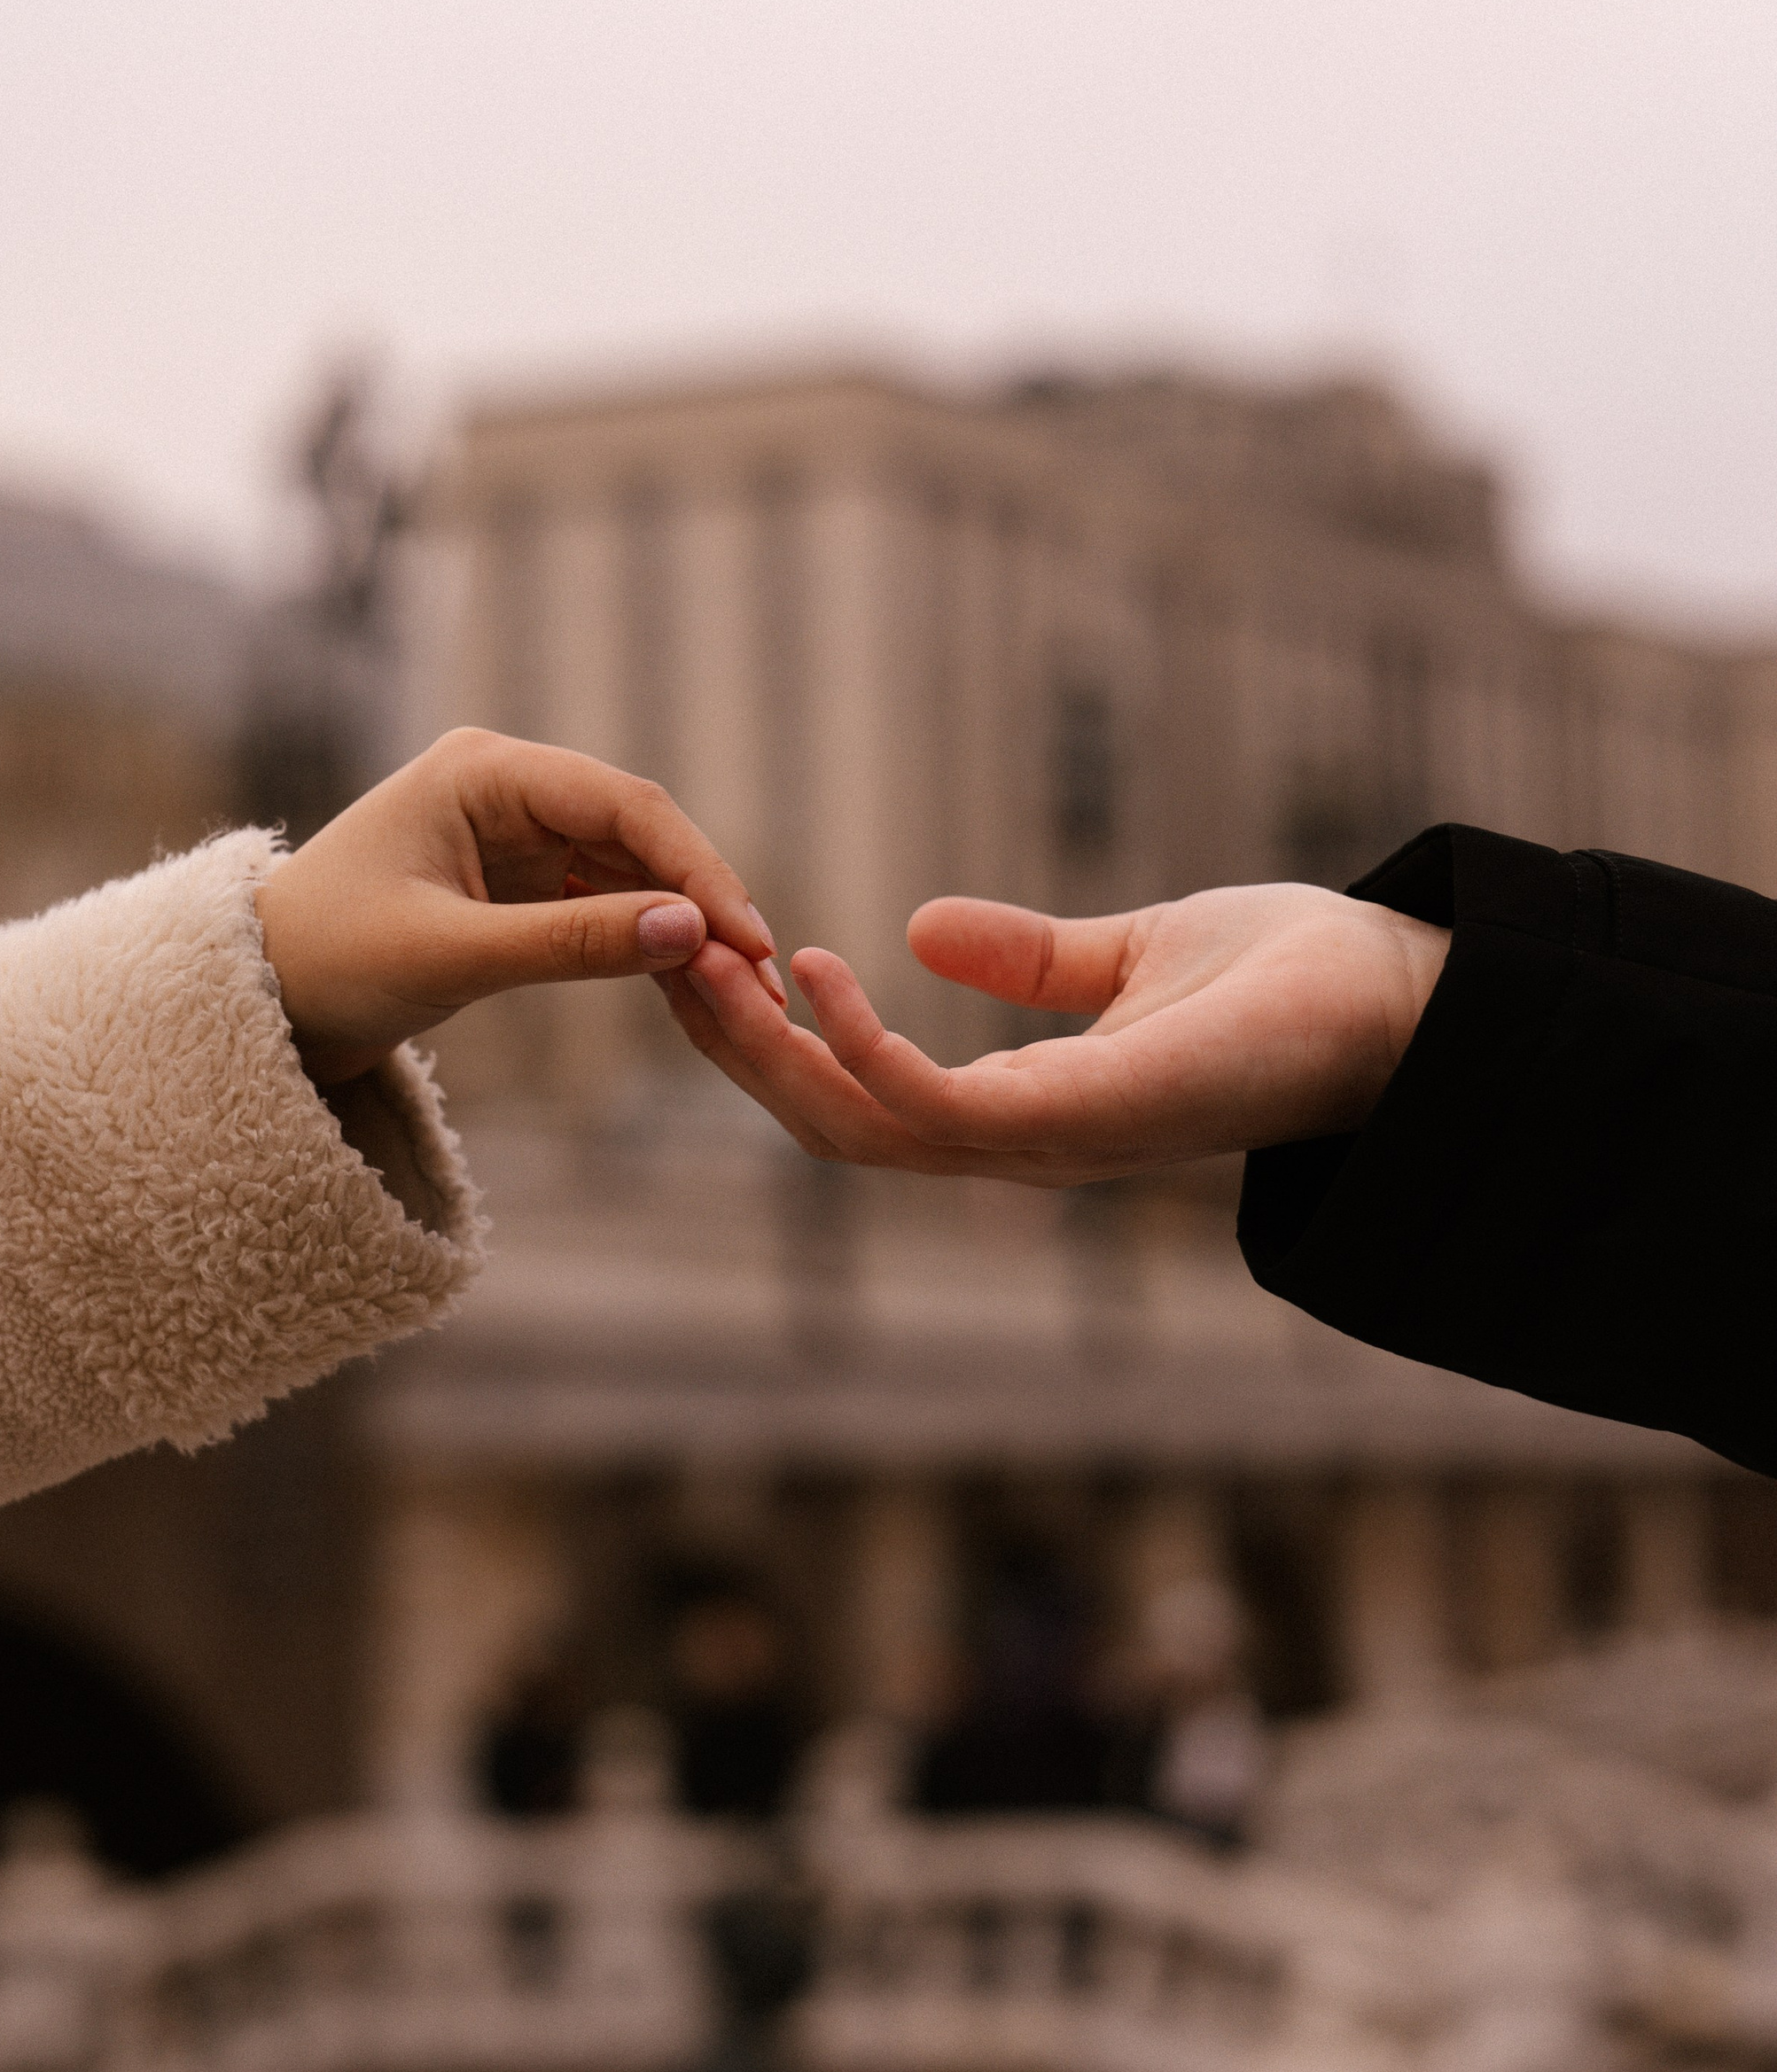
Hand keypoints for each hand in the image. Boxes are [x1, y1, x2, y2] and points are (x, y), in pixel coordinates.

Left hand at [258, 728, 780, 1083]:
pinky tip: (691, 986)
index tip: (746, 938)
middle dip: (700, 901)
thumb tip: (692, 932)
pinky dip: (644, 941)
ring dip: (681, 926)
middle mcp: (505, 785)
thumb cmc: (328, 963)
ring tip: (741, 993)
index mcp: (479, 771)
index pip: (620, 803)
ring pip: (628, 869)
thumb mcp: (450, 957)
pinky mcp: (516, 878)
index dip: (695, 868)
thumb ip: (572, 943)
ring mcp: (513, 831)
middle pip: (637, 830)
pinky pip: (602, 900)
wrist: (258, 998)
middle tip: (762, 977)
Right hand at [658, 881, 1450, 1183]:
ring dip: (770, 1053)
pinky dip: (864, 1049)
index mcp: (1027, 1108)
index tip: (708, 960)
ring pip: (861, 1130)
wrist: (1409, 994)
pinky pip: (940, 1107)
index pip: (862, 1098)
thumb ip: (1029, 959)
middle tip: (662, 961)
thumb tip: (920, 927)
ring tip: (705, 962)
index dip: (773, 1042)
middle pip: (834, 1127)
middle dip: (737, 1054)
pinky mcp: (1090, 1119)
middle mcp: (1027, 1144)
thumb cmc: (1295, 981)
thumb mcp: (1129, 955)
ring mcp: (1055, 1142)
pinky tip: (817, 970)